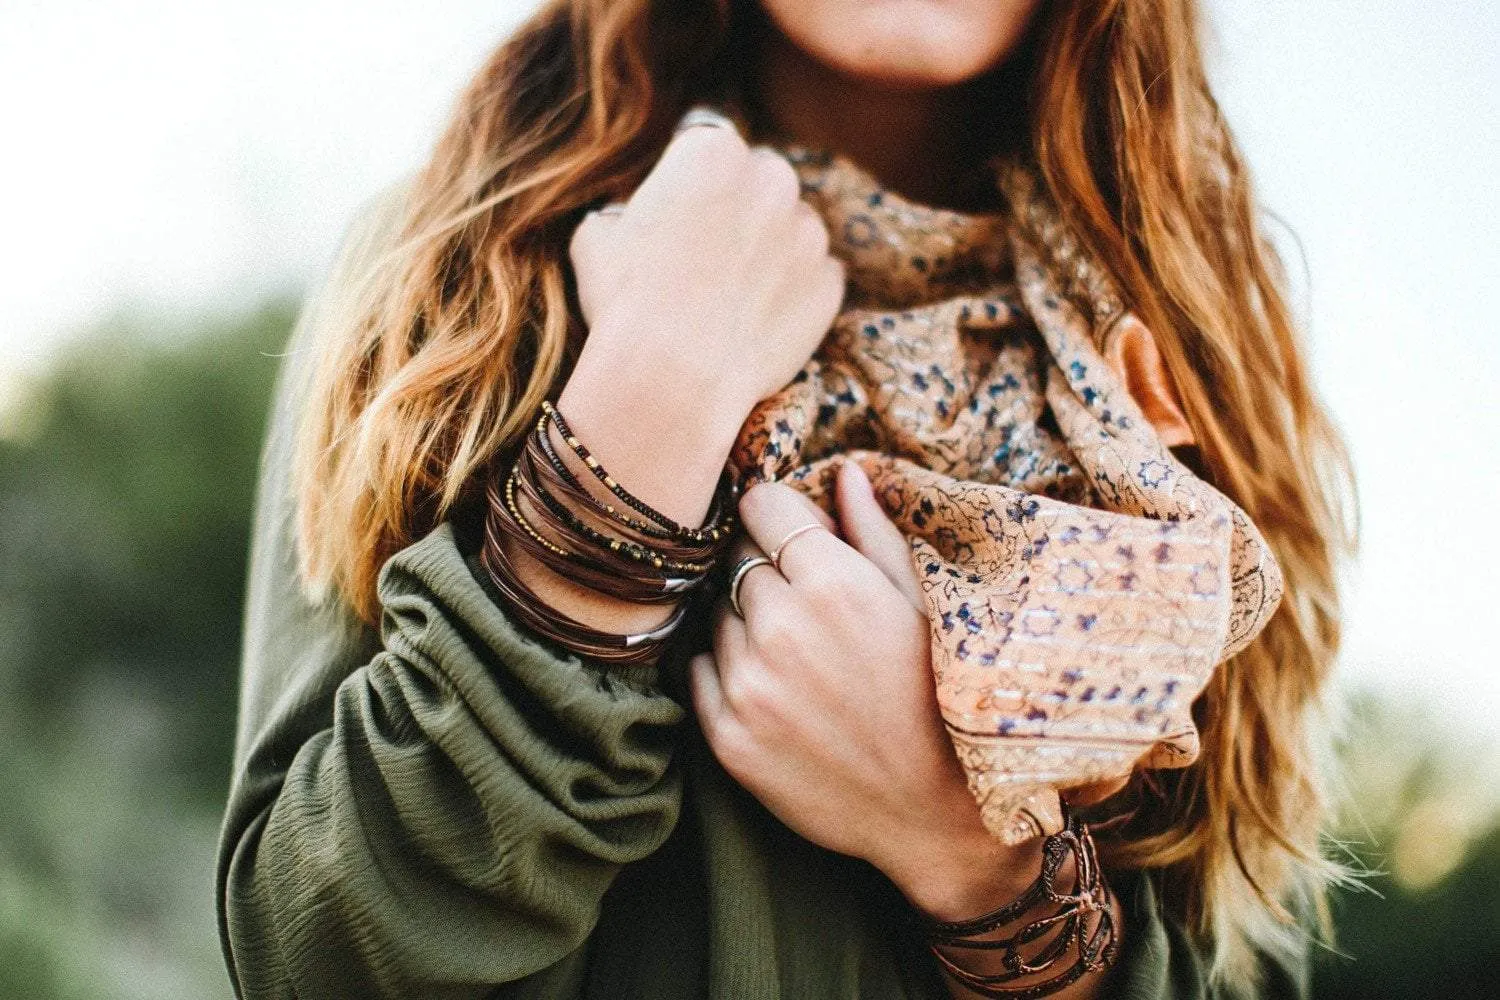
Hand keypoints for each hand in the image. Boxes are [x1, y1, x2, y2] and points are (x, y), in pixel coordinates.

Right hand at [566, 118, 845, 429]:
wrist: (673, 378)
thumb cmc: (625, 304)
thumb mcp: (595, 237)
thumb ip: (623, 209)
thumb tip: (628, 216)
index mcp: (712, 149)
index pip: (708, 143)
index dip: (691, 179)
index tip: (680, 211)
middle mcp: (772, 178)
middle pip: (760, 179)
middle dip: (740, 206)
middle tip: (708, 256)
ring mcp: (809, 231)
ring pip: (793, 227)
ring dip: (771, 247)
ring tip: (732, 295)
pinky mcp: (830, 282)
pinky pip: (816, 275)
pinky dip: (795, 291)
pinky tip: (757, 319)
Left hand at [690, 461, 1044, 919]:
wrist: (930, 811)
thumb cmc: (935, 699)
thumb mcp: (920, 606)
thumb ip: (873, 534)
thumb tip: (845, 472)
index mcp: (833, 582)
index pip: (761, 504)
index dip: (777, 515)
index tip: (789, 534)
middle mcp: (780, 627)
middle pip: (736, 558)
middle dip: (764, 569)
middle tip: (803, 605)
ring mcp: (747, 683)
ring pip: (716, 613)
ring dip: (744, 622)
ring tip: (796, 656)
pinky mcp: (725, 734)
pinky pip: (698, 668)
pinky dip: (724, 669)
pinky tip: (772, 688)